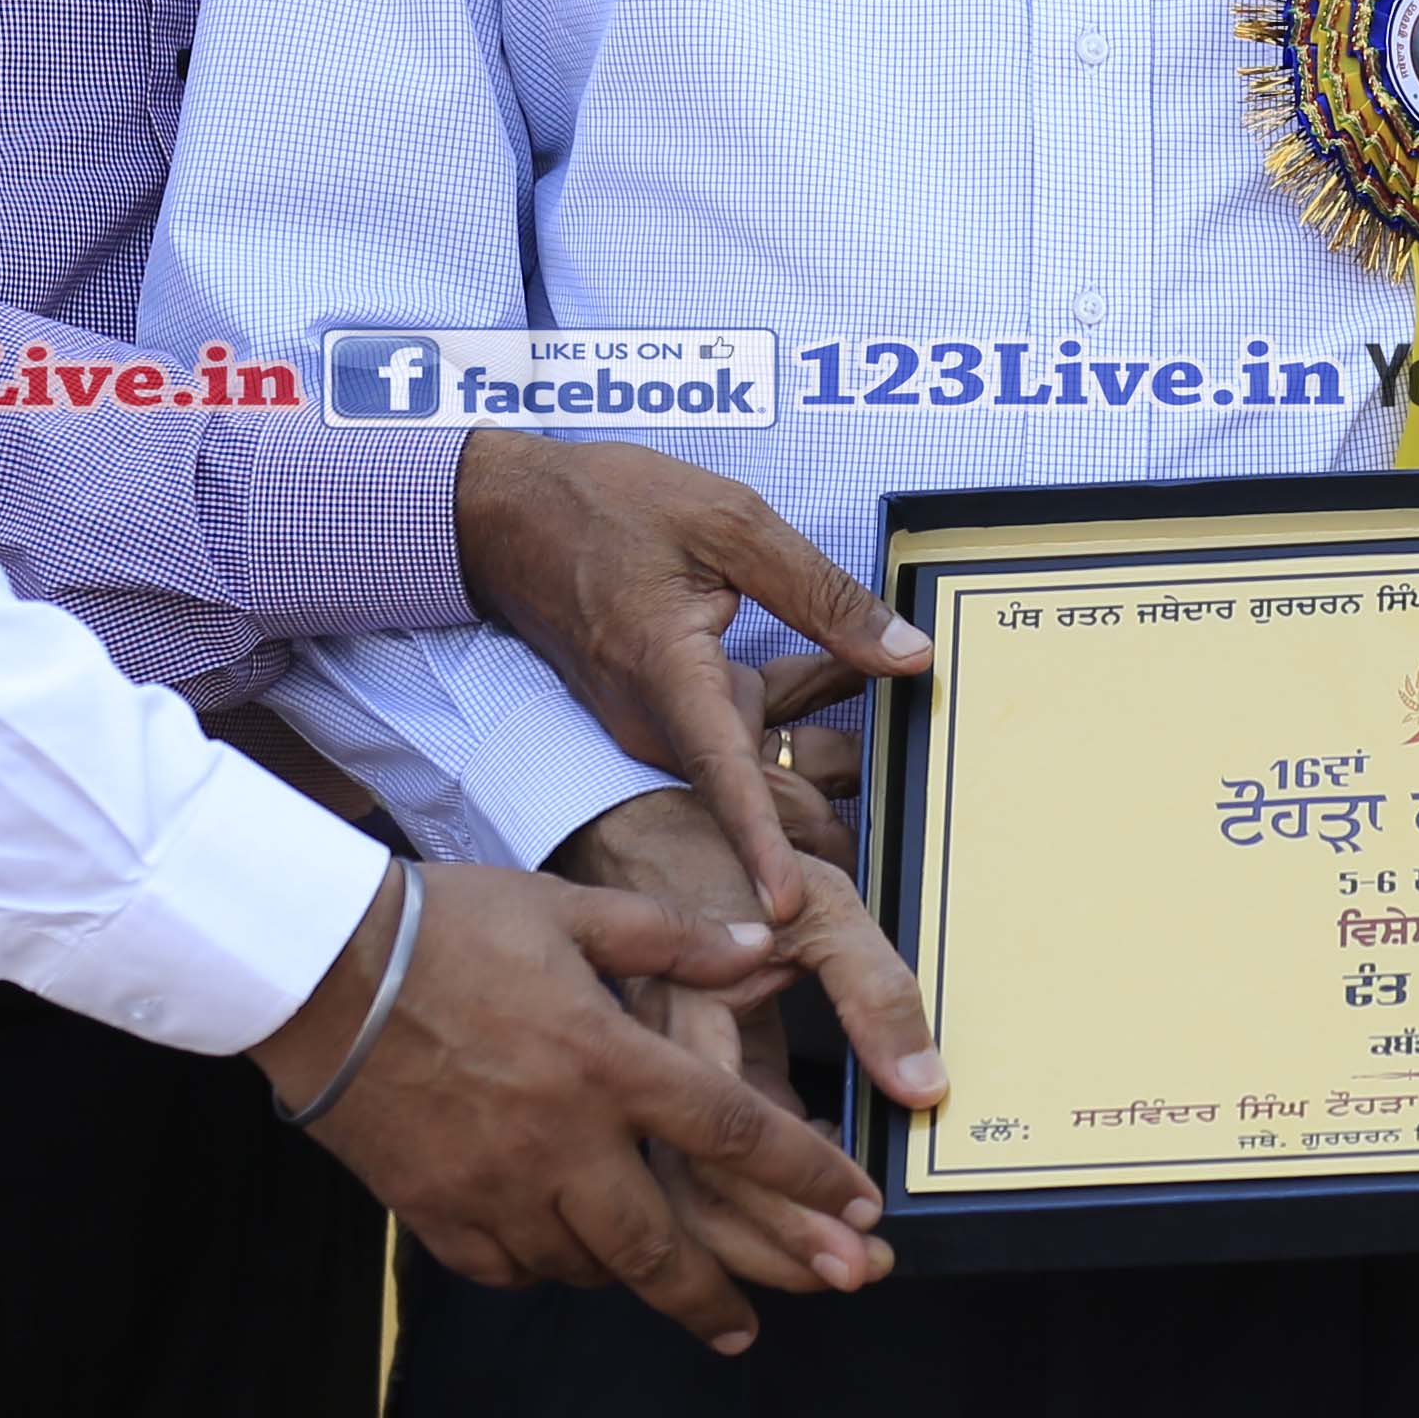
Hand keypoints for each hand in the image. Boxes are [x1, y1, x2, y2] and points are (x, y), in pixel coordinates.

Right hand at [257, 860, 880, 1353]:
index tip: (857, 1212)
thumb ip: (672, 939)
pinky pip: (511, 1268)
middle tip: (759, 1325)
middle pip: (663, 1248)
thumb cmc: (445, 925)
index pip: (734, 1132)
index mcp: (608, 1062)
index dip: (807, 1178)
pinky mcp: (437, 1212)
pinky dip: (548, 1269)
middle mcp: (562, 1140)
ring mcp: (496, 1187)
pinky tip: (566, 1258)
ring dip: (635, 1279)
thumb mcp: (569, 909)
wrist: (314, 969)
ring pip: (587, 1267)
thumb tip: (763, 945)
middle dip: (721, 1296)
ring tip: (666, 1284)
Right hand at [457, 431, 924, 913]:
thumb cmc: (608, 506)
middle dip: (824, 794)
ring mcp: (653, 722)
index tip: (788, 910)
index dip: (760, 845)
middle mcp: (654, 721)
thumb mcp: (732, 525)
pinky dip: (792, 712)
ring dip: (817, 745)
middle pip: (755, 784)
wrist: (509, 514)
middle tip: (907, 788)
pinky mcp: (661, 711)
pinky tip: (849, 674)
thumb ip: (822, 595)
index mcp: (668, 676)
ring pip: (752, 760)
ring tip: (894, 712)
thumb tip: (909, 653)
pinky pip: (737, 732)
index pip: (724, 776)